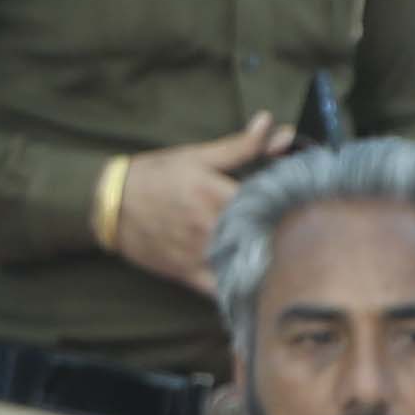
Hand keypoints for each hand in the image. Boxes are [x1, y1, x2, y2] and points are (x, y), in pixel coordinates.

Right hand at [104, 116, 298, 294]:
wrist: (111, 204)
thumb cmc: (157, 175)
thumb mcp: (197, 156)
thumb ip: (240, 146)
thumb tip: (271, 124)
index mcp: (218, 193)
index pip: (269, 201)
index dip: (289, 201)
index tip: (302, 200)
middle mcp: (211, 227)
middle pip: (263, 235)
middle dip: (284, 233)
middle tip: (303, 231)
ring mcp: (200, 254)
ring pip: (246, 265)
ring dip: (268, 262)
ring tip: (287, 258)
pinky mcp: (189, 275)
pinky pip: (222, 290)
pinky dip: (241, 288)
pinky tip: (258, 286)